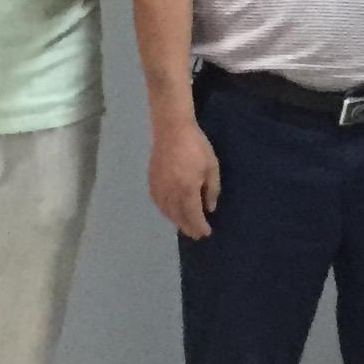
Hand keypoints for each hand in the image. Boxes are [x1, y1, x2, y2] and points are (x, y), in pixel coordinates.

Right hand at [149, 116, 220, 239]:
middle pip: (178, 217)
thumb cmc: (196, 145)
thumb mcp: (211, 166)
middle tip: (196, 235)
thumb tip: (210, 208)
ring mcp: (158, 188)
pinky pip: (158, 203)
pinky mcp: (151, 182)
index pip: (193, 215)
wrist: (171, 129)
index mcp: (186, 189)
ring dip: (176, 221)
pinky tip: (171, 212)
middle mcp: (170, 192)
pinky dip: (165, 211)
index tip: (206, 233)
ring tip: (185, 226)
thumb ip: (212, 189)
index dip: (199, 226)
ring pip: (166, 212)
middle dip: (188, 227)